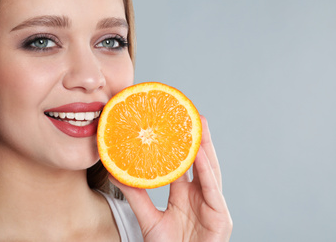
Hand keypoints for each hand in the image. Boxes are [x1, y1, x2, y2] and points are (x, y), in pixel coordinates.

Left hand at [110, 115, 232, 241]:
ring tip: (198, 124)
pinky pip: (212, 190)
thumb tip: (115, 173)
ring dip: (205, 147)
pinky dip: (206, 171)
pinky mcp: (220, 217)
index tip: (172, 125)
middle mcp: (201, 196)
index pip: (185, 165)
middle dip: (198, 139)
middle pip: (200, 162)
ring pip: (210, 171)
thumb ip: (136, 196)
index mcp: (186, 195)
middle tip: (191, 115)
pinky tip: (200, 153)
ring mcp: (212, 205)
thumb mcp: (149, 219)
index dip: (181, 145)